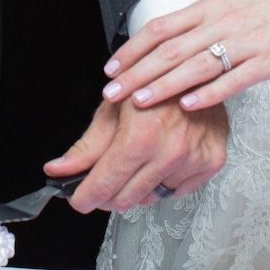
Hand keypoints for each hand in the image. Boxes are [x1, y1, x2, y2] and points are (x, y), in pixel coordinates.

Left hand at [43, 98, 227, 211]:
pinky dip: (162, 181)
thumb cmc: (152, 82)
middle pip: (125, 199)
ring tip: (135, 160)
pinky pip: (176, 191)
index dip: (84, 197)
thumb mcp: (112, 107)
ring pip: (150, 198)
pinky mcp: (211, 163)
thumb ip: (86, 146)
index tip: (78, 199)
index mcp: (141, 135)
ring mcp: (193, 159)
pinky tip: (159, 159)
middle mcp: (170, 151)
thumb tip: (58, 170)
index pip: (104, 186)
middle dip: (107, 194)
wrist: (195, 69)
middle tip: (103, 178)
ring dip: (135, 187)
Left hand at [101, 0, 269, 113]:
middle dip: (137, 73)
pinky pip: (233, 79)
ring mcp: (245, 43)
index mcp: (209, 8)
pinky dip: (207, 93)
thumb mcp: (226, 6)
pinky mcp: (267, 61)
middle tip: (112, 92)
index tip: (111, 69)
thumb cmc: (268, 6)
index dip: (132, 49)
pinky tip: (187, 105)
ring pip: (195, 65)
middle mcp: (222, 23)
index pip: (160, 28)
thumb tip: (162, 45)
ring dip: (163, 85)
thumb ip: (197, 25)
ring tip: (139, 102)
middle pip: (170, 49)